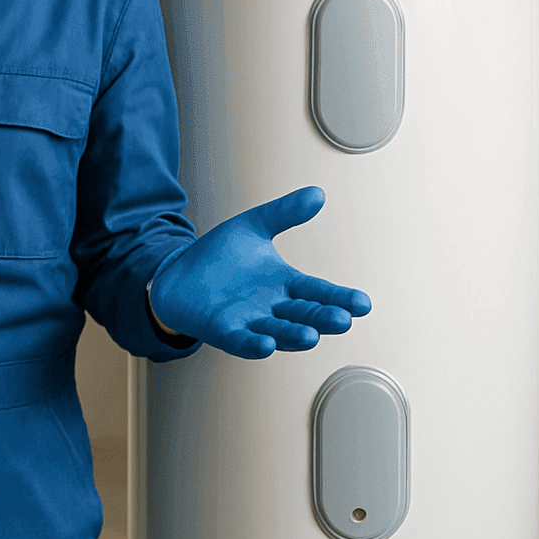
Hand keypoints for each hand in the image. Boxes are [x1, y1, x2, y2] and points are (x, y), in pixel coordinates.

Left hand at [148, 186, 369, 358]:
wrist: (175, 273)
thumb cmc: (217, 257)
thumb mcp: (252, 227)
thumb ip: (284, 213)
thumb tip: (317, 193)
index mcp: (285, 284)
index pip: (318, 292)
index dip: (340, 298)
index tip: (363, 303)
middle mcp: (272, 308)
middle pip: (304, 315)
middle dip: (323, 318)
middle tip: (343, 320)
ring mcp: (249, 321)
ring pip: (278, 332)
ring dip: (294, 335)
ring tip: (311, 336)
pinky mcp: (222, 330)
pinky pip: (241, 341)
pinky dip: (253, 344)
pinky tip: (265, 345)